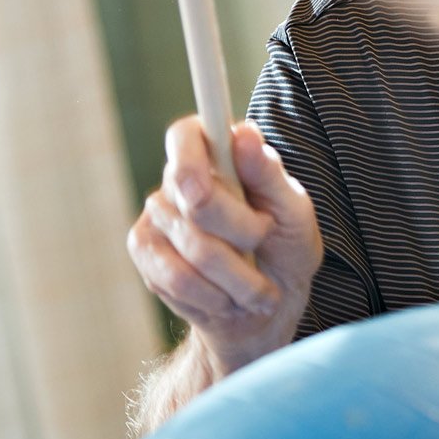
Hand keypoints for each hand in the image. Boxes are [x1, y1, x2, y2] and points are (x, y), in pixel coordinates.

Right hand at [126, 116, 322, 374]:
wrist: (263, 304)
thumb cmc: (283, 246)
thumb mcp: (293, 210)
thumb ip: (268, 173)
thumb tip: (245, 134)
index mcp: (214, 150)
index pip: (184, 136)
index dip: (190, 162)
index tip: (203, 192)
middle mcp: (178, 177)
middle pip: (197, 203)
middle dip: (244, 235)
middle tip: (267, 243)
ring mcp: (156, 215)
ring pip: (192, 248)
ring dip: (238, 278)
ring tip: (258, 287)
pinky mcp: (145, 253)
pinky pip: (177, 279)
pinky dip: (214, 297)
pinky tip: (228, 297)